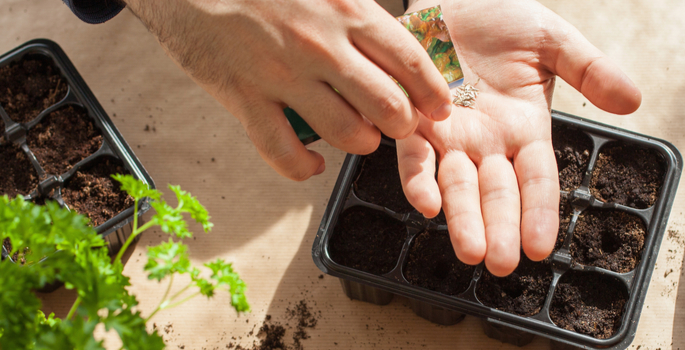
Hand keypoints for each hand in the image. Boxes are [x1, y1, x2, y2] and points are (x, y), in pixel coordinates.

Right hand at [124, 0, 453, 179]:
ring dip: (360, 142)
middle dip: (402, 125)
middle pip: (387, 106)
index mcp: (346, 9)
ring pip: (345, 133)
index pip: (410, 62)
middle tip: (398, 125)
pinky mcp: (244, 98)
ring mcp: (281, 75)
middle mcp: (320, 46)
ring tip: (359, 136)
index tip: (439, 108)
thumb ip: (358, 11)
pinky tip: (313, 163)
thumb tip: (394, 37)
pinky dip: (304, 168)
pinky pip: (283, 153)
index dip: (432, 93)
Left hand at [400, 0, 640, 275]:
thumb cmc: (503, 16)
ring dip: (461, 218)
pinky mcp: (413, 119)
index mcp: (525, 129)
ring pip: (456, 184)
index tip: (540, 247)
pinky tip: (425, 202)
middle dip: (498, 229)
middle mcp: (487, 141)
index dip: (538, 212)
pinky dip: (417, 178)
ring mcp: (449, 135)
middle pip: (496, 193)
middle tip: (500, 264)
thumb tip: (633, 100)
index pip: (536, 180)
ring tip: (469, 250)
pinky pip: (413, 155)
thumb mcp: (553, 40)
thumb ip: (590, 69)